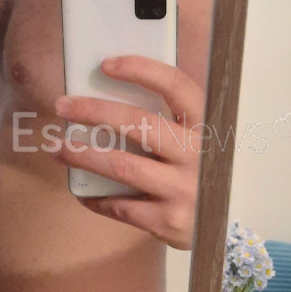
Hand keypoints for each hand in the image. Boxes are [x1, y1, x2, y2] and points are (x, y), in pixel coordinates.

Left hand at [52, 55, 205, 250]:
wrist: (231, 226)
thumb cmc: (207, 174)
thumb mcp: (204, 141)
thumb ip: (174, 121)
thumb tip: (113, 99)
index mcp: (208, 126)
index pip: (175, 86)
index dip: (139, 70)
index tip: (106, 65)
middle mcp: (199, 155)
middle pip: (139, 123)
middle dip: (94, 111)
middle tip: (63, 106)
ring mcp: (184, 189)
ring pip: (122, 166)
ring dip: (83, 155)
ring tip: (58, 149)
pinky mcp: (170, 221)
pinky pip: (121, 207)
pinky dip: (96, 198)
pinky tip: (83, 192)